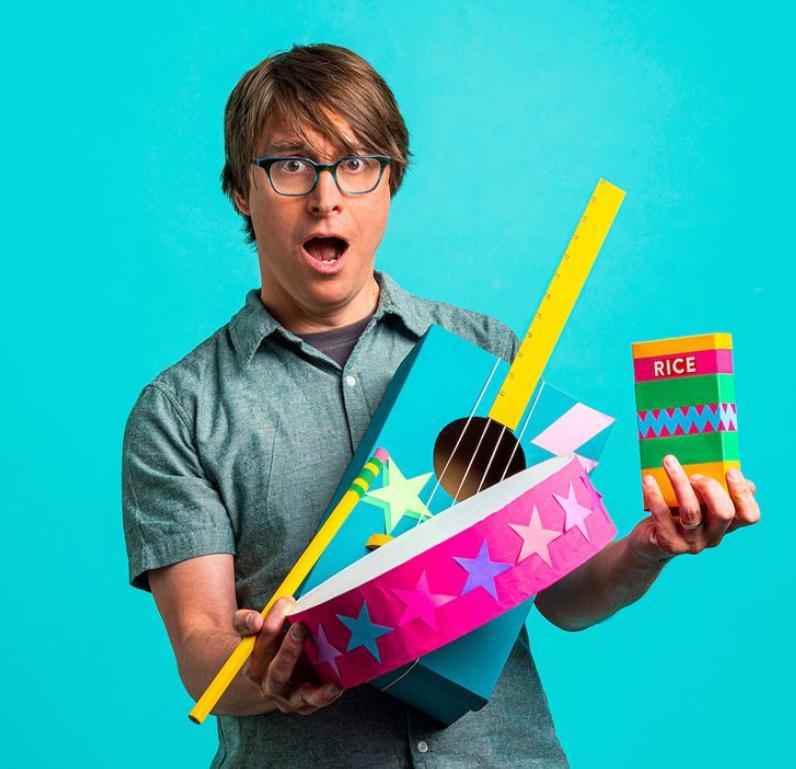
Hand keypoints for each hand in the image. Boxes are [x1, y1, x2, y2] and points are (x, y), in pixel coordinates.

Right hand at [232, 597, 343, 714]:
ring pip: (297, 694)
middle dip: (289, 649)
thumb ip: (248, 620)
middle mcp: (267, 683)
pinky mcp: (304, 704)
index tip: (286, 601)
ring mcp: (286, 697)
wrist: (275, 678)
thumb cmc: (270, 645)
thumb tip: (260, 617)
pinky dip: (325, 696)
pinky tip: (337, 686)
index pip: (257, 640)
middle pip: (277, 671)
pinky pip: (314, 702)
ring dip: (315, 687)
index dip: (269, 621)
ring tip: (328, 676)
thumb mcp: (257, 629)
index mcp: (252, 661)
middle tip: (302, 626)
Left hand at [629, 454, 759, 562]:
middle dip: (710, 487)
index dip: (743, 493)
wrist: (650, 544)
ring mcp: (691, 542)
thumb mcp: (699, 503)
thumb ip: (716, 490)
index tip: (730, 471)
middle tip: (694, 474)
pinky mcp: (668, 543)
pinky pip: (662, 516)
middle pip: (723, 512)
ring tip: (669, 462)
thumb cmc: (677, 515)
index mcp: (726, 524)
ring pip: (691, 512)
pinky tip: (648, 479)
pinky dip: (654, 494)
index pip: (749, 515)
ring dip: (680, 482)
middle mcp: (713, 536)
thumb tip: (737, 474)